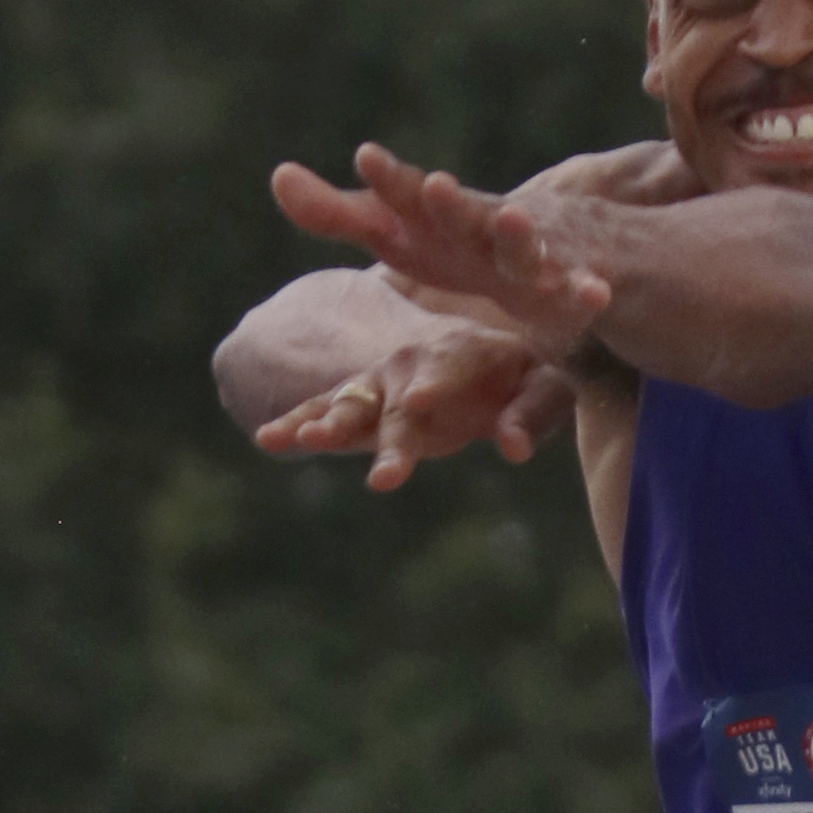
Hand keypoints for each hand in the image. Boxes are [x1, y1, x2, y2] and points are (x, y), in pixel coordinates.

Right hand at [252, 315, 579, 490]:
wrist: (490, 352)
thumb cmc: (528, 371)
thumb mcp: (546, 386)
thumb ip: (533, 411)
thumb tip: (514, 449)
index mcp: (459, 351)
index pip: (444, 366)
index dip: (431, 383)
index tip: (416, 402)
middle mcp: (410, 364)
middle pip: (392, 398)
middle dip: (380, 430)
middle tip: (371, 461)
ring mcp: (380, 384)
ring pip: (348, 404)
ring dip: (327, 424)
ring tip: (302, 443)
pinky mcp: (361, 403)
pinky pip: (324, 413)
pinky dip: (297, 425)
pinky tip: (266, 440)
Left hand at [272, 146, 621, 359]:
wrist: (557, 249)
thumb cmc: (464, 244)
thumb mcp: (401, 234)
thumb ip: (343, 213)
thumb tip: (279, 175)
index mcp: (438, 217)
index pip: (408, 196)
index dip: (389, 181)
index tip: (365, 158)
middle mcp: (484, 224)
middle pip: (466, 214)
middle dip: (453, 202)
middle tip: (436, 187)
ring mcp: (533, 251)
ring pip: (526, 244)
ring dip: (520, 234)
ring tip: (513, 217)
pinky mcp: (574, 281)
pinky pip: (581, 288)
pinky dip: (587, 289)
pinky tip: (593, 295)